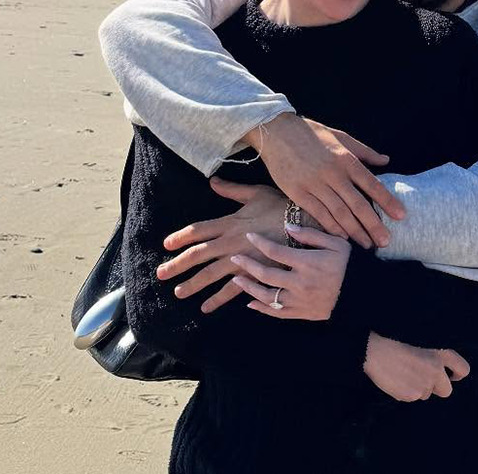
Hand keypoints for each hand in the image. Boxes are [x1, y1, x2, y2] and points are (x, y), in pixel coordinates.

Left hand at [156, 179, 285, 312]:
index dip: (181, 237)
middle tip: (161, 273)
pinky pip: (233, 289)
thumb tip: (213, 181)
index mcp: (230, 223)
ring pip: (211, 274)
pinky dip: (219, 299)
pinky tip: (206, 307)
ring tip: (179, 292)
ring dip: (194, 284)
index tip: (166, 244)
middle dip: (178, 264)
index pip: (199, 230)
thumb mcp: (257, 193)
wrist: (305, 225)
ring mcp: (242, 259)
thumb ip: (232, 190)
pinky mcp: (255, 272)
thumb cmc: (283, 206)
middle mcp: (231, 243)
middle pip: (199, 255)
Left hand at [230, 226, 350, 319]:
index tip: (249, 235)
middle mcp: (300, 283)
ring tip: (236, 281)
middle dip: (247, 266)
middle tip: (234, 258)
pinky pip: (278, 313)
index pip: (276, 251)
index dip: (260, 243)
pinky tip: (251, 303)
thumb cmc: (351, 264)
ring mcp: (300, 301)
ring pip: (267, 296)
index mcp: (308, 262)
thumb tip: (288, 226)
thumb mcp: (336, 242)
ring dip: (249, 289)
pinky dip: (262, 308)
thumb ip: (311, 234)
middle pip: (266, 275)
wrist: (365, 294)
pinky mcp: (303, 314)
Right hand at [245, 113, 404, 249]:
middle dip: (374, 225)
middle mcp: (333, 173)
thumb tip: (386, 160)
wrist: (276, 131)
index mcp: (346, 158)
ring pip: (340, 213)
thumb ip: (364, 150)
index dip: (387, 201)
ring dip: (355, 231)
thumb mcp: (340, 135)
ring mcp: (315, 185)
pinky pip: (319, 214)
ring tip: (367, 244)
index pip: (372, 184)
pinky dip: (332, 228)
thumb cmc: (310, 132)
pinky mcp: (298, 193)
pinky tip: (342, 238)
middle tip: (385, 241)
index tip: (400, 216)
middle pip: (358, 204)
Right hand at [363, 332, 469, 401]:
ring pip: (426, 394)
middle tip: (420, 377)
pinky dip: (405, 391)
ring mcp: (424, 384)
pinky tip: (395, 378)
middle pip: (446, 390)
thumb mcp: (421, 340)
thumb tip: (440, 371)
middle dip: (435, 387)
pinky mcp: (412, 394)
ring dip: (417, 387)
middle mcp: (436, 369)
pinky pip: (411, 397)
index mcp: (441, 352)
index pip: (464, 369)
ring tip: (402, 372)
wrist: (375, 350)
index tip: (450, 376)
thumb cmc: (396, 339)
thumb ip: (434, 355)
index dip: (457, 375)